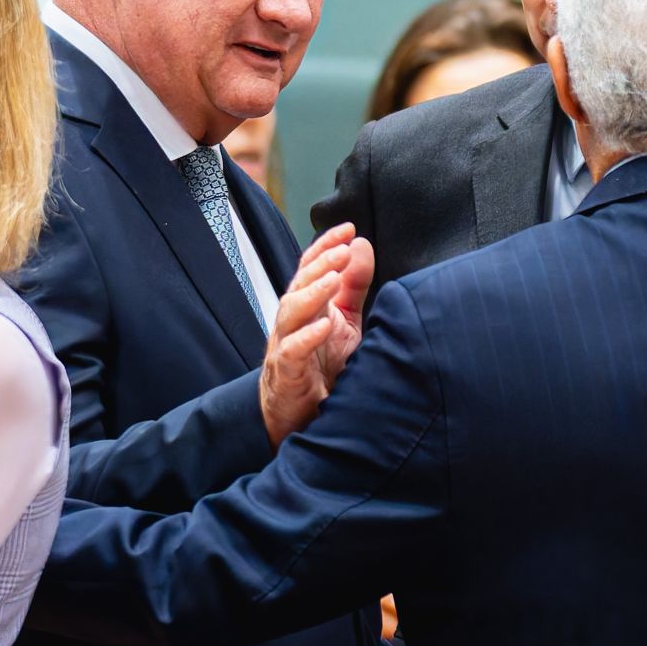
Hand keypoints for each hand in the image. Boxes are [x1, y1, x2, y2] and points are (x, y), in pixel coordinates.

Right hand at [259, 223, 373, 447]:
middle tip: (343, 249)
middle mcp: (293, 322)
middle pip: (300, 285)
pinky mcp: (286, 374)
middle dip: (321, 264)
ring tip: (334, 278)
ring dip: (312, 293)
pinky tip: (324, 326)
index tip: (348, 228)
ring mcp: (285, 346)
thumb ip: (353, 287)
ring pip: (290, 312)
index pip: (311, 268)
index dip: (326, 246)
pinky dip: (306, 337)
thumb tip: (361, 246)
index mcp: (308, 307)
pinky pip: (291, 352)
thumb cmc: (322, 368)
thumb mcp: (345, 323)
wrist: (300, 417)